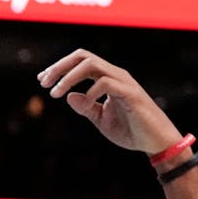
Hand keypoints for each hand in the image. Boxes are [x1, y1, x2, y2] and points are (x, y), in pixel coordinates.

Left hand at [37, 49, 182, 153]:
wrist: (155, 142)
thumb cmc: (130, 130)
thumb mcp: (100, 119)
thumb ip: (85, 107)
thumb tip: (68, 96)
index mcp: (107, 78)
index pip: (80, 62)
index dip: (60, 68)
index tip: (42, 80)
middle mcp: (115, 75)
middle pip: (83, 57)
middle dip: (60, 67)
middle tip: (43, 83)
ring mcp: (123, 82)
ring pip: (92, 65)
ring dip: (69, 77)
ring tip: (55, 93)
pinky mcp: (130, 94)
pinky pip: (106, 83)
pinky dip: (90, 92)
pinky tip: (83, 103)